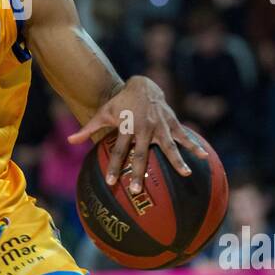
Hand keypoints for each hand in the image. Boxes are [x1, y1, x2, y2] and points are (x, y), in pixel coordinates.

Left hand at [67, 75, 202, 194]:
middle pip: (141, 153)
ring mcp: (160, 126)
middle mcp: (144, 128)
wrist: (141, 84)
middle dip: (139, 172)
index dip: (115, 166)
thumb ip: (88, 129)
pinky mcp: (172, 122)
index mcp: (127, 128)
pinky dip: (194, 146)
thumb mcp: (104, 113)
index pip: (119, 151)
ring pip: (168, 146)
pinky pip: (184, 136)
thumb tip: (70, 141)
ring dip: (177, 160)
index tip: (112, 182)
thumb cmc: (121, 103)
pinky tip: (205, 157)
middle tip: (138, 190)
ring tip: (186, 174)